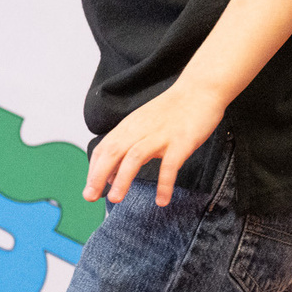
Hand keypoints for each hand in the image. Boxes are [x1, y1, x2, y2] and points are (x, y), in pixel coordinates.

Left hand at [86, 80, 224, 205]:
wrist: (201, 90)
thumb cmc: (173, 111)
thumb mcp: (144, 125)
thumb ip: (128, 146)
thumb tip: (111, 176)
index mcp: (130, 126)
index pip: (104, 148)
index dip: (93, 170)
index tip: (89, 190)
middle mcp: (141, 130)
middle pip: (113, 152)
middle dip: (98, 175)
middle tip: (90, 197)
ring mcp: (161, 135)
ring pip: (135, 157)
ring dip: (123, 179)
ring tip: (115, 199)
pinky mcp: (182, 141)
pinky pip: (170, 165)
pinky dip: (164, 184)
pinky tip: (162, 201)